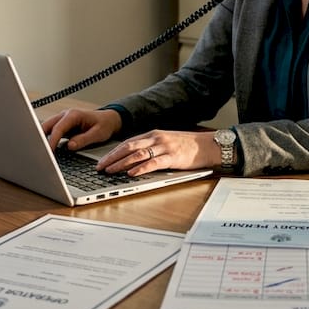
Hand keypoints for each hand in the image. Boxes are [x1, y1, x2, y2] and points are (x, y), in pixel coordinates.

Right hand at [41, 108, 121, 152]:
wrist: (108, 120)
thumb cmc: (104, 125)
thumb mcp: (98, 134)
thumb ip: (84, 139)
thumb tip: (70, 146)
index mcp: (74, 115)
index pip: (58, 128)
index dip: (52, 140)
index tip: (48, 151)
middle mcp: (65, 115)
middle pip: (47, 125)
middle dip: (40, 138)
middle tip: (38, 152)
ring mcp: (62, 120)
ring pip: (46, 128)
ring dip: (42, 139)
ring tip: (39, 152)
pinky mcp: (62, 126)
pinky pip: (50, 132)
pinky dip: (46, 140)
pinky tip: (44, 149)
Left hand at [96, 130, 219, 175]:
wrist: (208, 145)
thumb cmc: (188, 146)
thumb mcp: (166, 142)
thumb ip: (152, 146)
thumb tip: (133, 158)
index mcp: (153, 134)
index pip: (128, 142)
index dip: (113, 152)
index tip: (102, 161)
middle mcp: (156, 138)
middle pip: (129, 147)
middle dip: (112, 158)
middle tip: (100, 167)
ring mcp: (164, 147)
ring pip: (138, 154)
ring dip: (122, 163)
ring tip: (110, 171)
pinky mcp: (173, 157)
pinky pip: (153, 163)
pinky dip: (141, 168)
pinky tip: (132, 173)